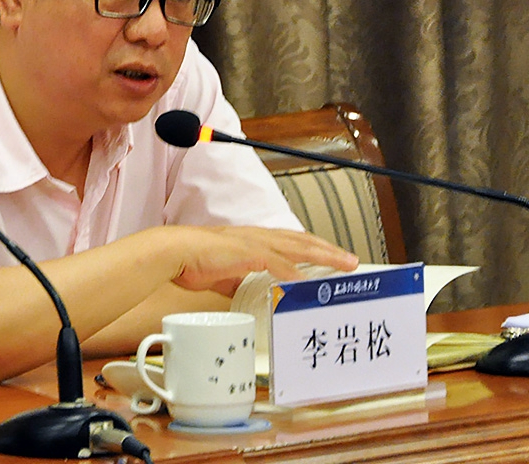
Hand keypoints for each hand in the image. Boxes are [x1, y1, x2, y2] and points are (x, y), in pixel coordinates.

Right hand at [155, 226, 357, 297]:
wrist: (175, 253)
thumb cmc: (194, 261)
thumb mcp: (223, 274)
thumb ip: (237, 280)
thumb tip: (243, 291)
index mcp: (256, 241)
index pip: (294, 242)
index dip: (316, 249)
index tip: (334, 258)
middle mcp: (260, 238)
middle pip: (304, 241)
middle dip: (330, 251)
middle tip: (352, 261)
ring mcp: (255, 244)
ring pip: (298, 248)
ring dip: (323, 256)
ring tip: (343, 265)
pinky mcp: (247, 254)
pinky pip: (276, 264)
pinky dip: (294, 273)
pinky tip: (307, 282)